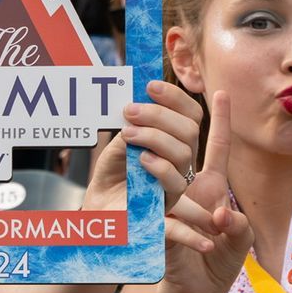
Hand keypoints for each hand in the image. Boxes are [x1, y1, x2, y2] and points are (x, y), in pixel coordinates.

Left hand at [82, 80, 204, 213]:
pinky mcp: (170, 201)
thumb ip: (133, 123)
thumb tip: (138, 100)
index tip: (150, 86)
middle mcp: (183, 158)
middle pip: (190, 130)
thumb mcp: (122, 141)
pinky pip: (175, 180)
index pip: (190, 114)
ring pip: (183, 152)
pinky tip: (140, 158)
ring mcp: (179, 179)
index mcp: (176, 139)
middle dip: (159, 115)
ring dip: (154, 136)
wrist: (101, 205)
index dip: (175, 97)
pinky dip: (158, 165)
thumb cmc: (113, 172)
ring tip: (128, 133)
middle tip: (129, 111)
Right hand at [157, 91, 252, 292]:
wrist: (197, 291)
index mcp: (210, 184)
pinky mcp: (159, 233)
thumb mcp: (239, 240)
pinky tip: (205, 240)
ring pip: (164, 177)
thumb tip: (222, 214)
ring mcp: (169, 207)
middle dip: (168, 132)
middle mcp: (187, 188)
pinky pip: (169, 225)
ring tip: (180, 190)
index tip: (221, 92)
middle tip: (154, 119)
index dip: (220, 119)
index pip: (216, 145)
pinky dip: (189, 234)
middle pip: (179, 149)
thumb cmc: (221, 259)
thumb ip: (239, 225)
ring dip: (167, 176)